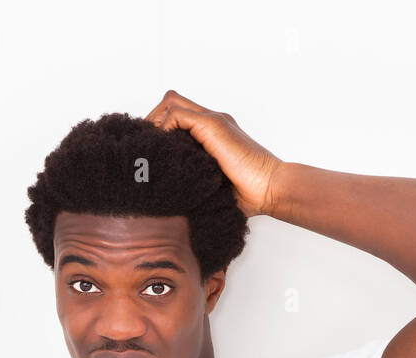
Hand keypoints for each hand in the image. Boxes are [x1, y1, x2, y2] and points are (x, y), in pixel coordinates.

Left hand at [144, 90, 284, 217]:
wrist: (271, 189)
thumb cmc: (248, 196)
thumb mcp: (210, 186)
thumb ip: (192, 180)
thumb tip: (165, 196)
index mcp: (213, 134)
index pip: (177, 116)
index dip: (159, 130)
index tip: (149, 155)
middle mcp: (213, 122)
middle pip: (171, 103)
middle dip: (152, 123)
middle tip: (144, 151)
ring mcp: (214, 121)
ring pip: (170, 102)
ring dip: (155, 123)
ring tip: (151, 151)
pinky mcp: (213, 124)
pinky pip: (176, 114)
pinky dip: (164, 129)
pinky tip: (165, 152)